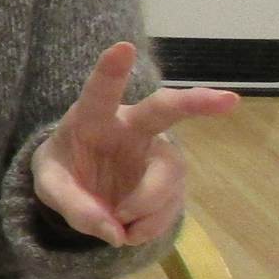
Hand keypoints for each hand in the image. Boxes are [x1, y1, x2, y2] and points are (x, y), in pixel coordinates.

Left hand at [32, 42, 237, 245]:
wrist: (79, 190)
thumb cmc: (63, 170)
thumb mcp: (49, 187)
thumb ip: (72, 205)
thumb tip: (113, 230)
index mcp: (92, 117)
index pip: (100, 92)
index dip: (111, 71)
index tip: (123, 47)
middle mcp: (131, 127)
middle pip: (165, 110)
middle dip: (195, 103)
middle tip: (228, 100)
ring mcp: (156, 152)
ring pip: (169, 174)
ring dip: (146, 206)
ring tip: (119, 226)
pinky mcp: (170, 180)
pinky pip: (171, 205)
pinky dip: (149, 225)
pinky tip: (130, 232)